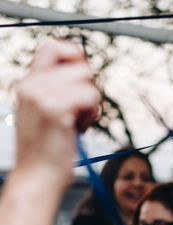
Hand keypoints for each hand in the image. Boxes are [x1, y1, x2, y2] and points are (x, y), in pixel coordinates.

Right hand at [15, 40, 99, 187]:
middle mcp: (31, 84)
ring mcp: (40, 95)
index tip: (83, 80)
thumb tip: (86, 71)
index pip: (54, 46)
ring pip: (89, 82)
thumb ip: (60, 90)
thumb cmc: (50, 149)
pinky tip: (78, 129)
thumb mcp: (50, 112)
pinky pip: (90, 97)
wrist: (37, 178)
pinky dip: (91, 114)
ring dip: (92, 104)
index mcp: (28, 83)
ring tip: (77, 122)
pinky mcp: (53, 108)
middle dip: (90, 86)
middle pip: (81, 64)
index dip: (76, 56)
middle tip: (80, 109)